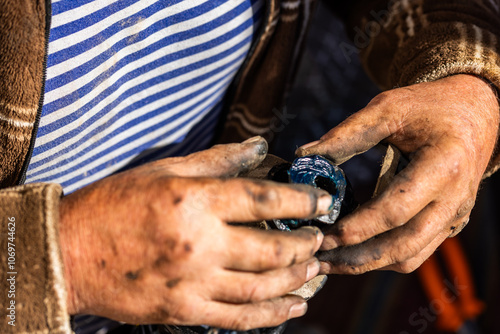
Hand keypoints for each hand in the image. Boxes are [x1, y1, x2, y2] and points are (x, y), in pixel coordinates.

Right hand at [59, 137, 332, 329]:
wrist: (69, 253)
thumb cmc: (115, 203)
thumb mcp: (164, 170)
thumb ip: (217, 160)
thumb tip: (258, 148)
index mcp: (193, 201)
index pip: (263, 199)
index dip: (301, 200)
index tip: (322, 202)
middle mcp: (198, 243)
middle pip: (272, 249)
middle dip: (305, 244)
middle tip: (319, 238)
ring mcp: (192, 283)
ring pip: (261, 287)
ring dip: (296, 279)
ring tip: (313, 269)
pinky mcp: (183, 311)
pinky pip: (238, 318)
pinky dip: (272, 315)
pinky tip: (294, 307)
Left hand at [296, 74, 498, 273]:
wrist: (475, 111)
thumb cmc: (430, 107)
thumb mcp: (389, 108)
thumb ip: (348, 133)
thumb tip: (305, 154)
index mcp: (443, 165)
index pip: (396, 210)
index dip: (357, 227)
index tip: (324, 234)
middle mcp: (454, 198)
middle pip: (404, 246)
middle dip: (358, 258)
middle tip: (320, 258)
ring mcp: (455, 215)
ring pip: (411, 257)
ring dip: (369, 264)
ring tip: (332, 261)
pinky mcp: (449, 222)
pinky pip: (417, 252)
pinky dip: (385, 258)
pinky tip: (356, 252)